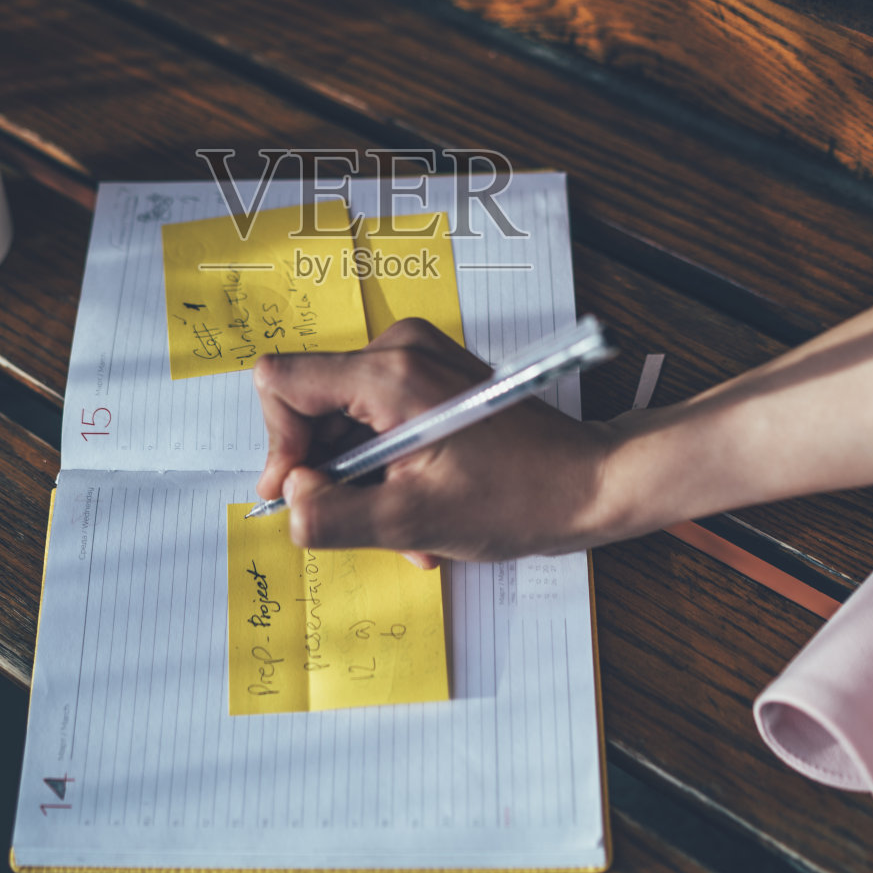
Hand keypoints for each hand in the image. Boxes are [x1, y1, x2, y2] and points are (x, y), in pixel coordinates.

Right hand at [253, 318, 615, 566]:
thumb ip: (332, 514)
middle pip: (315, 405)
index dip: (280, 445)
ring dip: (363, 480)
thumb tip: (289, 498)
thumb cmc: (519, 497)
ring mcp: (419, 359)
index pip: (283, 382)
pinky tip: (420, 504)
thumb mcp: (413, 521)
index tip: (304, 492)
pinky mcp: (434, 376)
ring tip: (405, 522)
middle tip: (364, 522)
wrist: (591, 482)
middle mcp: (400, 350)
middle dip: (331, 473)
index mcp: (388, 374)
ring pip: (347, 420)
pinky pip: (379, 418)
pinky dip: (387, 466)